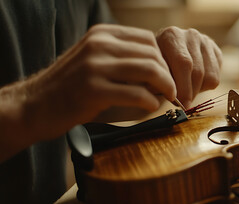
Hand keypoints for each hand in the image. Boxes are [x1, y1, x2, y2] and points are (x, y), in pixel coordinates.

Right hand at [0, 24, 175, 159]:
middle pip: (153, 54)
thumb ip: (124, 59)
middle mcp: (98, 44)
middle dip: (169, 75)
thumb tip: (164, 70)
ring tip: (168, 98)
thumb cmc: (72, 88)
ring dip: (166, 86)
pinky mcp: (92, 89)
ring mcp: (94, 66)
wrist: (36, 106)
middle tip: (173, 91)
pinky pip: (136, 93)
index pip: (148, 40)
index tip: (170, 76)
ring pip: (149, 69)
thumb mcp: (96, 62)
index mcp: (102, 34)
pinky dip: (151, 101)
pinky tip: (151, 106)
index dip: (165, 59)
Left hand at [156, 27, 221, 107]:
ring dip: (198, 91)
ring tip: (186, 91)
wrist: (165, 53)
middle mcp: (191, 35)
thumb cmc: (156, 66)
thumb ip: (159, 82)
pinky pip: (216, 77)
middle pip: (198, 72)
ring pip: (209, 76)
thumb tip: (172, 97)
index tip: (180, 104)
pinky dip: (205, 86)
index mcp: (172, 35)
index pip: (183, 63)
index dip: (183, 87)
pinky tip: (193, 83)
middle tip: (184, 105)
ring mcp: (206, 42)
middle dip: (191, 93)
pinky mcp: (215, 51)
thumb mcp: (152, 71)